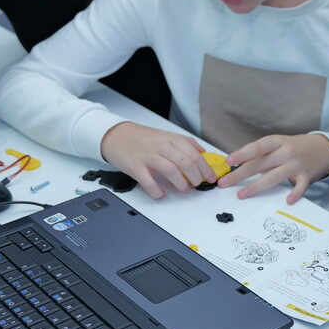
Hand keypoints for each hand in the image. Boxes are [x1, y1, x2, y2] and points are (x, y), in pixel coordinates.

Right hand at [99, 121, 215, 197]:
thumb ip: (184, 143)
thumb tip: (203, 153)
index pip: (194, 154)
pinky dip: (156, 190)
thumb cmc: (142, 138)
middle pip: (185, 162)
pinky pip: (148, 181)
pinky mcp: (135, 167)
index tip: (211, 177)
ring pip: (170, 170)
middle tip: (198, 184)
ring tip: (184, 189)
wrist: (116, 135)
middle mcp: (160, 146)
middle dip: (196, 176)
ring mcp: (147, 156)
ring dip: (180, 183)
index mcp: (170, 139)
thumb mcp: (166, 135)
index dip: (205, 168)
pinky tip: (161, 194)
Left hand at [218, 133, 328, 203]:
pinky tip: (288, 200)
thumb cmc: (295, 147)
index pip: (258, 147)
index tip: (228, 160)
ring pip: (274, 177)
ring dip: (256, 186)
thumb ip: (262, 154)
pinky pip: (300, 187)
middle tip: (225, 183)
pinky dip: (295, 193)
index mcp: (278, 142)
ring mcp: (297, 165)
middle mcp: (286, 152)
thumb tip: (237, 165)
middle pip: (260, 164)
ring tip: (242, 194)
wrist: (323, 149)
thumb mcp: (279, 144)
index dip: (242, 153)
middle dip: (240, 174)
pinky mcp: (306, 177)